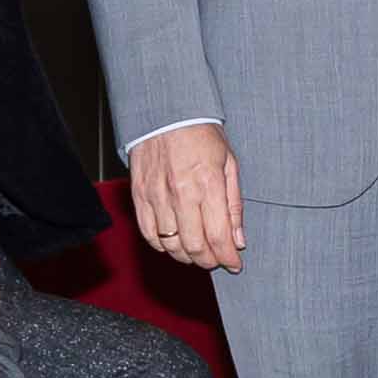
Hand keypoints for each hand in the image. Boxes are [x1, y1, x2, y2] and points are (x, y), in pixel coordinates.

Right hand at [126, 123, 244, 274]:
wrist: (166, 112)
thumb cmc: (201, 135)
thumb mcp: (229, 164)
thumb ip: (234, 205)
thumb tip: (238, 240)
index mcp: (208, 184)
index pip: (218, 236)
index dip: (228, 257)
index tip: (234, 264)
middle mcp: (181, 193)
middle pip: (195, 246)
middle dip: (209, 261)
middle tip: (217, 259)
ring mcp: (157, 196)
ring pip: (171, 245)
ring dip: (187, 256)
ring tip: (197, 252)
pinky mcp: (140, 195)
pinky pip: (149, 234)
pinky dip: (163, 246)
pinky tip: (174, 243)